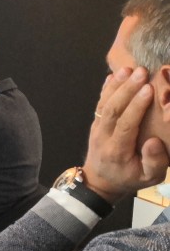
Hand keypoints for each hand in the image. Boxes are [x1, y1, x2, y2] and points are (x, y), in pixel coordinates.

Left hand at [83, 66, 169, 202]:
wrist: (100, 181)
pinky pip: (100, 104)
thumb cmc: (129, 178)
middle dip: (127, 89)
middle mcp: (104, 137)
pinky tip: (115, 74)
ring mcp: (97, 129)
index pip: (125, 124)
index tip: (149, 89)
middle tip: (142, 72)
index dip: (136, 106)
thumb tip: (154, 142)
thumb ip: (155, 162)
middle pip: (112, 110)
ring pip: (104, 104)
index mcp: (118, 151)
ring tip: (130, 69)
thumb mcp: (149, 179)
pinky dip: (106, 88)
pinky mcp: (96, 123)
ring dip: (116, 85)